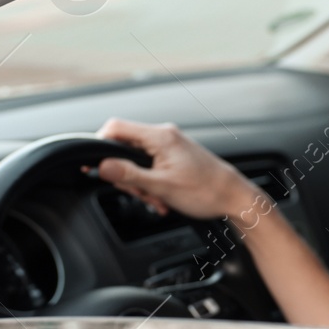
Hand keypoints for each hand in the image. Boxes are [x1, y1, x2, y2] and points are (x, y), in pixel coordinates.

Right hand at [93, 118, 257, 220]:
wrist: (234, 197)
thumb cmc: (205, 190)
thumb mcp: (162, 186)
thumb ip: (130, 175)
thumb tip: (101, 166)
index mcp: (160, 136)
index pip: (115, 128)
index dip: (100, 146)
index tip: (94, 166)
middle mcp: (164, 135)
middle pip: (124, 148)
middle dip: (127, 175)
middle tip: (141, 194)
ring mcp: (169, 145)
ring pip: (137, 161)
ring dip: (141, 184)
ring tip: (157, 200)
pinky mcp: (173, 155)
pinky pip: (150, 166)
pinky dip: (151, 184)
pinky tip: (162, 199)